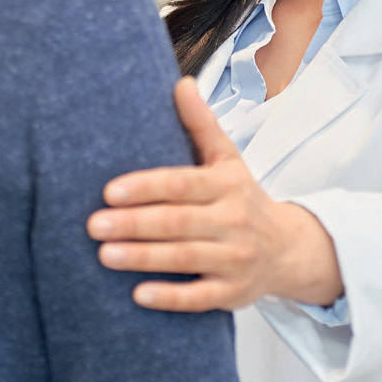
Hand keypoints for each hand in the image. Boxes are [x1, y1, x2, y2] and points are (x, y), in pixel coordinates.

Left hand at [87, 77, 343, 311]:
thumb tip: (181, 83)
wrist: (289, 249)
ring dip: (143, 258)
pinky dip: (171, 297)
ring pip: (185, 258)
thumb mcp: (228, 160)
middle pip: (179, 222)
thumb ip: (201, 125)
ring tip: (104, 255)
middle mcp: (234, 221)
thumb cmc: (242, 200)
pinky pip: (200, 298)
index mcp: (227, 185)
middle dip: (135, 224)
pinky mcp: (233, 293)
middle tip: (93, 225)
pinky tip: (139, 295)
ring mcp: (235, 259)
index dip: (146, 187)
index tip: (109, 191)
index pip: (182, 184)